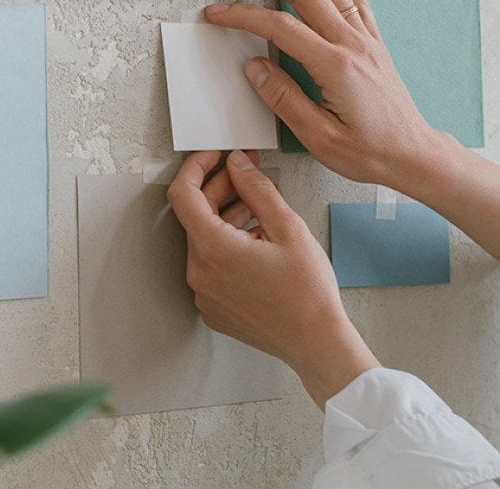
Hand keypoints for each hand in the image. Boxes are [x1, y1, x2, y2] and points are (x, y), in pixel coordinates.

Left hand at [167, 149, 379, 406]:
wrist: (316, 342)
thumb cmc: (308, 293)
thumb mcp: (288, 228)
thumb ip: (258, 190)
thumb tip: (238, 165)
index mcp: (213, 249)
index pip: (183, 194)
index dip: (196, 167)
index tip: (214, 156)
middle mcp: (200, 272)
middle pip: (196, 217)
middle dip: (220, 190)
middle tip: (248, 174)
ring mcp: (204, 294)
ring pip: (205, 241)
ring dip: (226, 217)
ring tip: (260, 208)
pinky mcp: (214, 308)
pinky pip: (211, 266)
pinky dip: (228, 246)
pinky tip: (257, 240)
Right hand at [207, 0, 436, 188]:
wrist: (412, 154)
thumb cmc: (370, 152)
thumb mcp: (319, 138)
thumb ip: (284, 100)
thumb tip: (255, 68)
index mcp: (336, 67)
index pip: (280, 28)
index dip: (244, 16)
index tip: (218, 13)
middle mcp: (353, 45)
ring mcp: (367, 39)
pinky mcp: (374, 42)